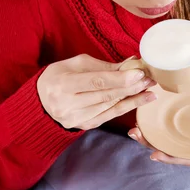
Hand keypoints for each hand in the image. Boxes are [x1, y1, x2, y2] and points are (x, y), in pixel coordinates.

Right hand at [37, 54, 156, 129]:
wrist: (39, 101)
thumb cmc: (59, 76)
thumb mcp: (76, 64)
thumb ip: (103, 66)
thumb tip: (131, 63)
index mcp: (63, 84)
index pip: (96, 82)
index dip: (119, 78)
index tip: (139, 73)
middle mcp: (68, 104)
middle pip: (106, 96)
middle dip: (131, 87)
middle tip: (150, 79)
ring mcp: (76, 119)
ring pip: (110, 107)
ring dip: (133, 97)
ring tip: (150, 88)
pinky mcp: (83, 126)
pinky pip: (109, 116)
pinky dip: (126, 107)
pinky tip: (140, 100)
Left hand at [128, 70, 189, 163]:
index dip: (172, 158)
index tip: (154, 154)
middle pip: (172, 142)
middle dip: (151, 141)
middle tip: (134, 134)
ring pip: (166, 126)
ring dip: (149, 127)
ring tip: (133, 123)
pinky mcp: (187, 98)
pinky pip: (168, 105)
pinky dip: (154, 107)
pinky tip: (142, 101)